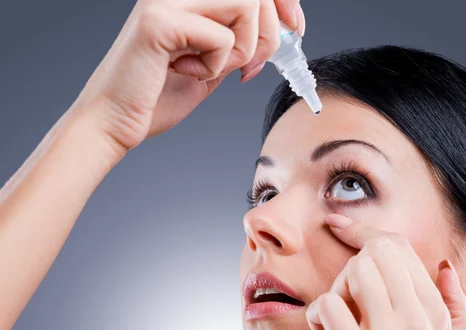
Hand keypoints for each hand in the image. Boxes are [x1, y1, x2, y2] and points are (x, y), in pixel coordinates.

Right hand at [70, 0, 304, 152]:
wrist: (113, 124)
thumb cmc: (155, 98)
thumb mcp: (211, 67)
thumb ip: (237, 45)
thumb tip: (277, 33)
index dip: (281, 1)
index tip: (295, 26)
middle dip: (269, 34)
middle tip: (252, 67)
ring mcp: (165, 1)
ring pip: (245, 5)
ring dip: (245, 48)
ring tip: (218, 71)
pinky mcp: (158, 22)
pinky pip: (222, 37)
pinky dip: (217, 65)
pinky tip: (187, 74)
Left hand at [306, 214, 465, 329]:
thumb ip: (457, 310)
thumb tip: (446, 266)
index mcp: (439, 316)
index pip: (399, 247)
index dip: (364, 231)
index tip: (339, 225)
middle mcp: (421, 323)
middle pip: (376, 252)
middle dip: (353, 265)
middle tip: (349, 299)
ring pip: (353, 272)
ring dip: (337, 291)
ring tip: (342, 322)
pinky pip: (328, 306)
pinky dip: (317, 319)